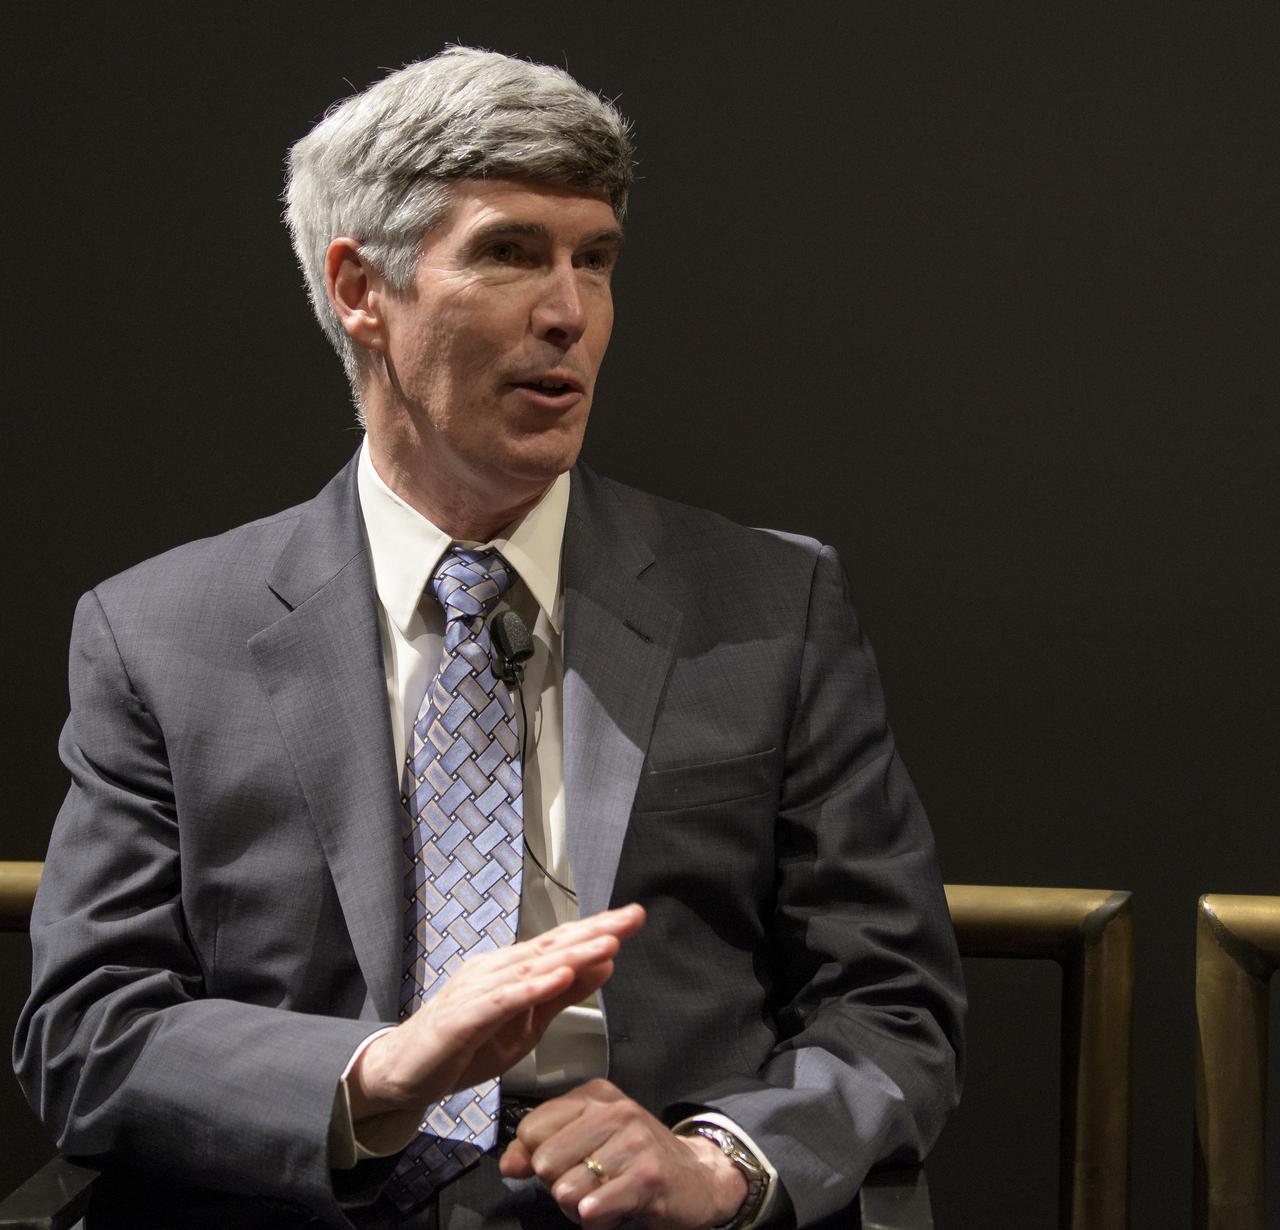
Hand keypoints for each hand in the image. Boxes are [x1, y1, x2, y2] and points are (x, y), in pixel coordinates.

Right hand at [349, 905, 644, 1118]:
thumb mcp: (527, 1024)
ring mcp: (477, 989)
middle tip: (632, 916)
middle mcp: (496, 968)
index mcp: (512, 968)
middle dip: (595, 930)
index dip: (598, 929)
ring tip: (607, 942)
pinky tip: (557, 977)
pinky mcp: (462, 1016)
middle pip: (552, 945)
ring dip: (572, 954)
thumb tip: (605, 964)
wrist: (404, 1074)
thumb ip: (563, 995)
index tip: (634, 917)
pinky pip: (502, 1000)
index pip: (562, 944)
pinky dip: (531, 987)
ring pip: (532, 967)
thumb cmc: (466, 1046)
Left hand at [499, 1079, 746, 1229]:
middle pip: (545, 1161)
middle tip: (585, 1187)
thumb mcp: (587, 1143)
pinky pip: (596, 1206)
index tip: (560, 1166)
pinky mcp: (649, 1174)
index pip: (532, 1128)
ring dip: (578, 1207)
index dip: (536, 1158)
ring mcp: (634, 1140)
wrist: (697, 1177)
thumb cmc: (634, 1160)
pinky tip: (606, 1210)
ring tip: (601, 1198)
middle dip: (557, 1186)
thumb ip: (540, 1149)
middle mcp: (614, 1110)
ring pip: (568, 1188)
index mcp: (594, 1096)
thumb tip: (507, 1163)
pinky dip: (594, 1216)